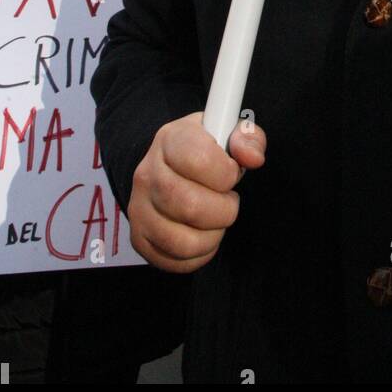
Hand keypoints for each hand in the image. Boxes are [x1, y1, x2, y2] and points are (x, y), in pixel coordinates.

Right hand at [128, 111, 266, 272]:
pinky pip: (176, 260)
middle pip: (190, 206)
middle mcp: (147, 174)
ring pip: (183, 241)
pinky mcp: (140, 238)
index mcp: (170, 140)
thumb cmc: (203, 149)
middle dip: (224, 209)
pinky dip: (201, 254)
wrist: (167, 165)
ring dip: (214, 234)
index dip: (226, 173)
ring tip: (217, 218)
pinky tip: (204, 233)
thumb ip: (248, 138)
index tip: (231, 173)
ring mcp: (139, 208)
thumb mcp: (228, 130)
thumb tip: (252, 158)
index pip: (199, 160)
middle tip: (228, 200)